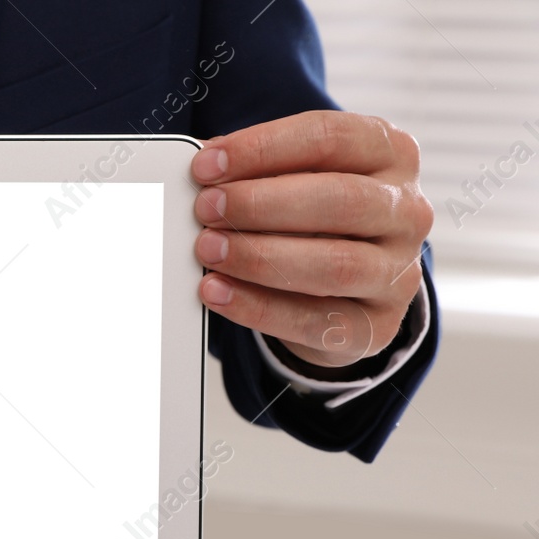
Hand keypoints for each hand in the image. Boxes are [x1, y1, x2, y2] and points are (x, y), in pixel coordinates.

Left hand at [191, 110, 432, 366]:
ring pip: (335, 264)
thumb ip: (261, 170)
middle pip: (340, 199)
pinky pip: (315, 320)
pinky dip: (257, 307)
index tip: (207, 165)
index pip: (332, 138)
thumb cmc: (314, 219)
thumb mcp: (298, 181)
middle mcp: (406, 210)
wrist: (348, 289)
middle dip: (262, 204)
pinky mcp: (375, 326)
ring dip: (260, 257)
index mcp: (392, 154)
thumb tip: (205, 167)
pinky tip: (216, 292)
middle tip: (206, 209)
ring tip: (209, 249)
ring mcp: (398, 271)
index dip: (264, 149)